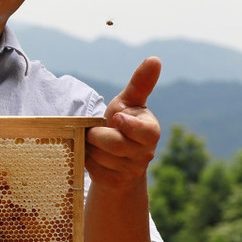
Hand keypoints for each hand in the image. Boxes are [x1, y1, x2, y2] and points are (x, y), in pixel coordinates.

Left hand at [86, 57, 161, 189]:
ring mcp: (132, 171)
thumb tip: (154, 59)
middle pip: (114, 145)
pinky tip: (92, 156)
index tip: (117, 117)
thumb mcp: (128, 101)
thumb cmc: (121, 121)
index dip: (128, 125)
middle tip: (94, 129)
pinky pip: (94, 171)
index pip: (144, 132)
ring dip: (90, 147)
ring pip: (101, 158)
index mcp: (151, 132)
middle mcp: (146, 153)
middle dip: (97, 135)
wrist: (115, 155)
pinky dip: (87, 161)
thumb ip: (140, 83)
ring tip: (94, 142)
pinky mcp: (116, 182)